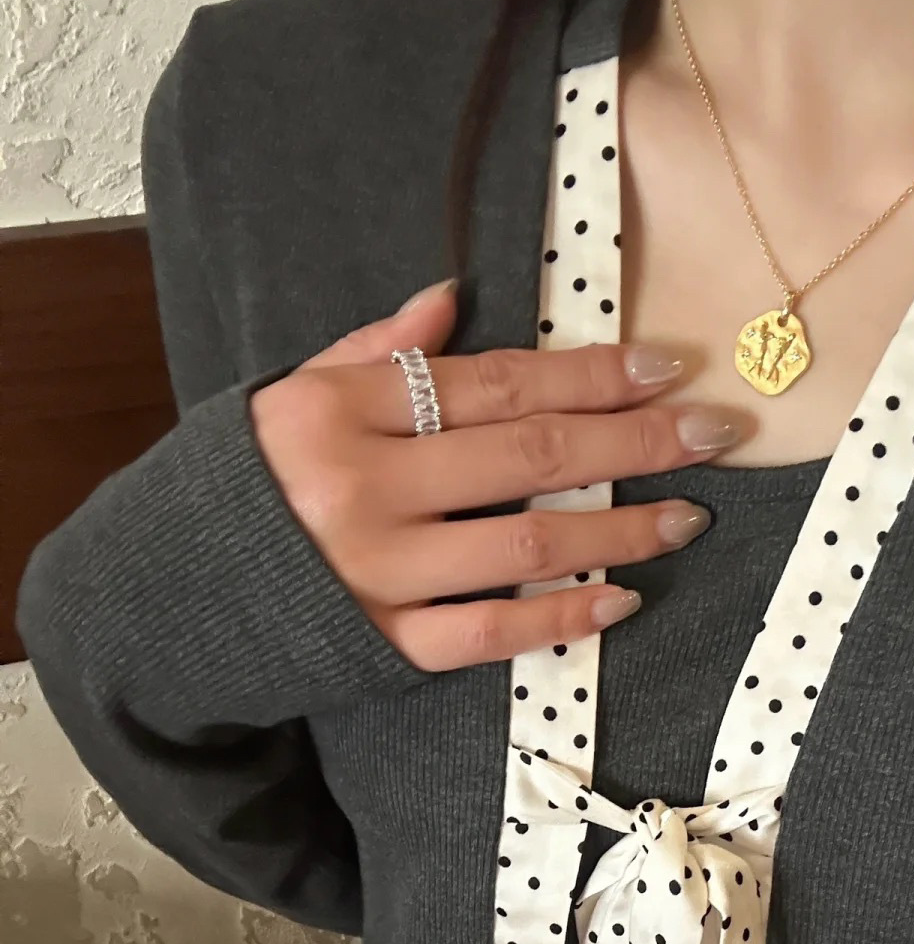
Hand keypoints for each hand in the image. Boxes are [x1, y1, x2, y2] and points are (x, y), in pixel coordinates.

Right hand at [248, 279, 746, 669]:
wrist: (168, 590)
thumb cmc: (246, 483)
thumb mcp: (293, 393)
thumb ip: (376, 350)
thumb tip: (456, 297)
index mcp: (343, 408)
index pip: (497, 382)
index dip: (592, 374)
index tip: (666, 367)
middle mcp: (365, 486)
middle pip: (530, 456)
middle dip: (635, 443)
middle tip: (715, 435)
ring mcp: (378, 572)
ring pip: (527, 547)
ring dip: (619, 531)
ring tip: (688, 517)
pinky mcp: (384, 646)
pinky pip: (491, 634)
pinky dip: (560, 619)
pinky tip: (622, 600)